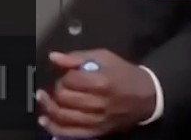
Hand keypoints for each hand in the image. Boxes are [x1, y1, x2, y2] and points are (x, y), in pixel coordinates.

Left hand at [37, 49, 156, 137]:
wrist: (146, 96)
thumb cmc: (124, 74)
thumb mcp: (105, 58)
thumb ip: (78, 57)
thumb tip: (53, 57)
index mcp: (102, 82)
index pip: (71, 80)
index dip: (64, 75)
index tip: (68, 74)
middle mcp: (99, 103)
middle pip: (65, 98)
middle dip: (56, 90)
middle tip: (59, 86)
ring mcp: (97, 120)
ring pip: (63, 116)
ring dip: (49, 107)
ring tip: (44, 99)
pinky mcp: (96, 132)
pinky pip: (69, 132)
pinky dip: (54, 127)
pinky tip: (45, 119)